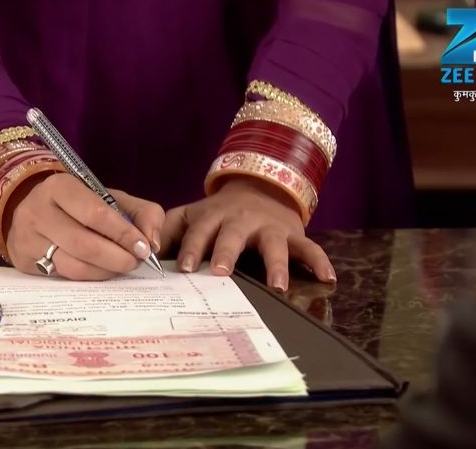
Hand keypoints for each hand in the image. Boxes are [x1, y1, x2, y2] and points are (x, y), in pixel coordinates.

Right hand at [6, 173, 164, 279]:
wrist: (35, 211)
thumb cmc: (81, 205)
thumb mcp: (112, 198)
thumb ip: (143, 214)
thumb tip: (153, 244)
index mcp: (59, 187)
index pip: (96, 214)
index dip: (124, 234)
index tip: (144, 248)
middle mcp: (37, 211)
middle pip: (84, 243)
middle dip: (116, 257)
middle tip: (135, 262)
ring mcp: (27, 238)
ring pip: (73, 265)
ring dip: (105, 271)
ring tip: (121, 266)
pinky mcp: (24, 261)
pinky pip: (63, 277)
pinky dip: (90, 277)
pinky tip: (102, 271)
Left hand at [160, 176, 334, 290]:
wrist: (257, 188)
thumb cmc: (216, 214)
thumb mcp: (189, 215)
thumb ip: (166, 230)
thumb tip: (147, 252)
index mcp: (212, 215)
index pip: (200, 230)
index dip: (193, 247)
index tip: (186, 268)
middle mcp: (241, 219)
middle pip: (233, 235)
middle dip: (227, 252)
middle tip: (222, 273)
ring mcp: (268, 226)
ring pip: (273, 244)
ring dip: (275, 264)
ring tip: (278, 286)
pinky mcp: (292, 233)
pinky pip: (309, 247)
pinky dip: (319, 261)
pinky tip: (328, 278)